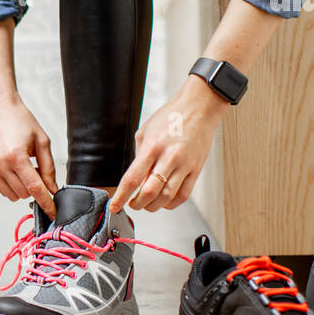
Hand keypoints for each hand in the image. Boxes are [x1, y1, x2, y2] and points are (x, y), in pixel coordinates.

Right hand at [0, 93, 57, 216]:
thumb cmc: (21, 121)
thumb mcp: (42, 141)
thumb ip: (49, 167)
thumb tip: (52, 188)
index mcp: (17, 156)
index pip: (35, 188)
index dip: (46, 203)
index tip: (53, 213)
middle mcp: (0, 164)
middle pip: (24, 193)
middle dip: (35, 188)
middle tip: (37, 171)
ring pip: (13, 195)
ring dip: (23, 188)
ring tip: (24, 168)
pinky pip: (2, 190)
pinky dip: (12, 185)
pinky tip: (14, 169)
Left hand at [110, 78, 225, 212]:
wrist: (199, 109)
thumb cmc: (170, 117)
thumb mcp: (145, 132)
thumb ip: (139, 157)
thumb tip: (137, 180)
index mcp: (152, 147)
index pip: (132, 179)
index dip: (121, 196)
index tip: (114, 205)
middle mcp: (168, 158)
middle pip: (150, 192)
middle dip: (137, 204)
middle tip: (133, 204)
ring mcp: (184, 165)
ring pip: (167, 197)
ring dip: (153, 206)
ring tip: (147, 204)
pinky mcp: (196, 169)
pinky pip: (184, 195)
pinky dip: (171, 204)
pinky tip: (164, 201)